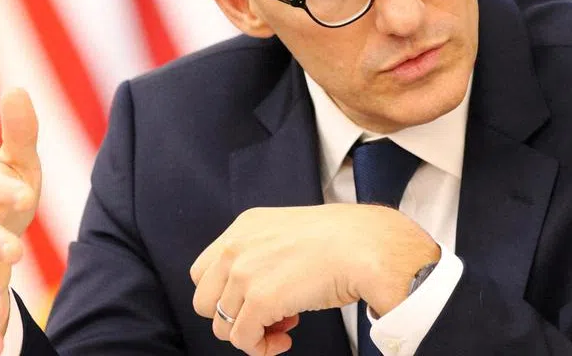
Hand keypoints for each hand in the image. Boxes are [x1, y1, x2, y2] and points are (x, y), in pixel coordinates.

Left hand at [190, 204, 439, 355]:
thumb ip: (264, 255)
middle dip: (233, 316)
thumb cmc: (343, 241)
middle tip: (268, 317)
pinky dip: (262, 347)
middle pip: (204, 300)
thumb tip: (255, 295)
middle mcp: (236, 247)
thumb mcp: (289, 234)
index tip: (258, 299)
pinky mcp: (260, 300)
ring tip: (283, 328)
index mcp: (244, 227)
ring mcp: (244, 273)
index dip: (228, 294)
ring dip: (251, 334)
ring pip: (222, 326)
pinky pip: (243, 340)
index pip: (206, 271)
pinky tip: (286, 339)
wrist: (367, 246)